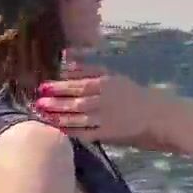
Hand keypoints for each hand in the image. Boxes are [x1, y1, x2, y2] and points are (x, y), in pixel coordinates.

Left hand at [34, 50, 150, 140]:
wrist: (154, 115)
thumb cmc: (130, 94)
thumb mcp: (112, 75)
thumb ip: (88, 68)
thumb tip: (65, 58)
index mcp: (106, 83)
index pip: (79, 84)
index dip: (59, 86)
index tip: (43, 87)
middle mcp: (105, 100)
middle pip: (77, 101)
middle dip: (56, 102)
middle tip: (38, 103)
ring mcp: (106, 118)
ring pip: (79, 117)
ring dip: (60, 117)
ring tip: (44, 116)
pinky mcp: (108, 134)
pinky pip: (87, 133)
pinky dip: (72, 132)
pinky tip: (59, 130)